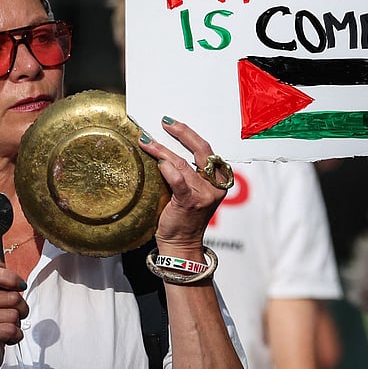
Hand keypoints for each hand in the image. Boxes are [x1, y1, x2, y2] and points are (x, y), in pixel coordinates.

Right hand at [0, 266, 28, 368]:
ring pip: (14, 315)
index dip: (11, 278)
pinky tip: (5, 338)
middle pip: (12, 297)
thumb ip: (4, 289)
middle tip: (11, 317)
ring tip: (4, 329)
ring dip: (17, 325)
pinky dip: (15, 336)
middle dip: (21, 309)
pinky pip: (11, 330)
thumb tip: (19, 281)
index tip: (20, 286)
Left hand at [138, 117, 228, 249]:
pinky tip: (157, 162)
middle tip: (164, 123)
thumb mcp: (193, 191)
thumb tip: (165, 147)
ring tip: (147, 142)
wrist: (181, 245)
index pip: (207, 150)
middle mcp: (216, 186)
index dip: (190, 134)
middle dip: (181, 133)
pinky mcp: (190, 202)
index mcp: (220, 180)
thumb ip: (188, 172)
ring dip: (162, 150)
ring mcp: (204, 194)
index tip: (173, 124)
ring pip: (182, 163)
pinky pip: (179, 180)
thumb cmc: (183, 217)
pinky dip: (167, 169)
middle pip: (201, 150)